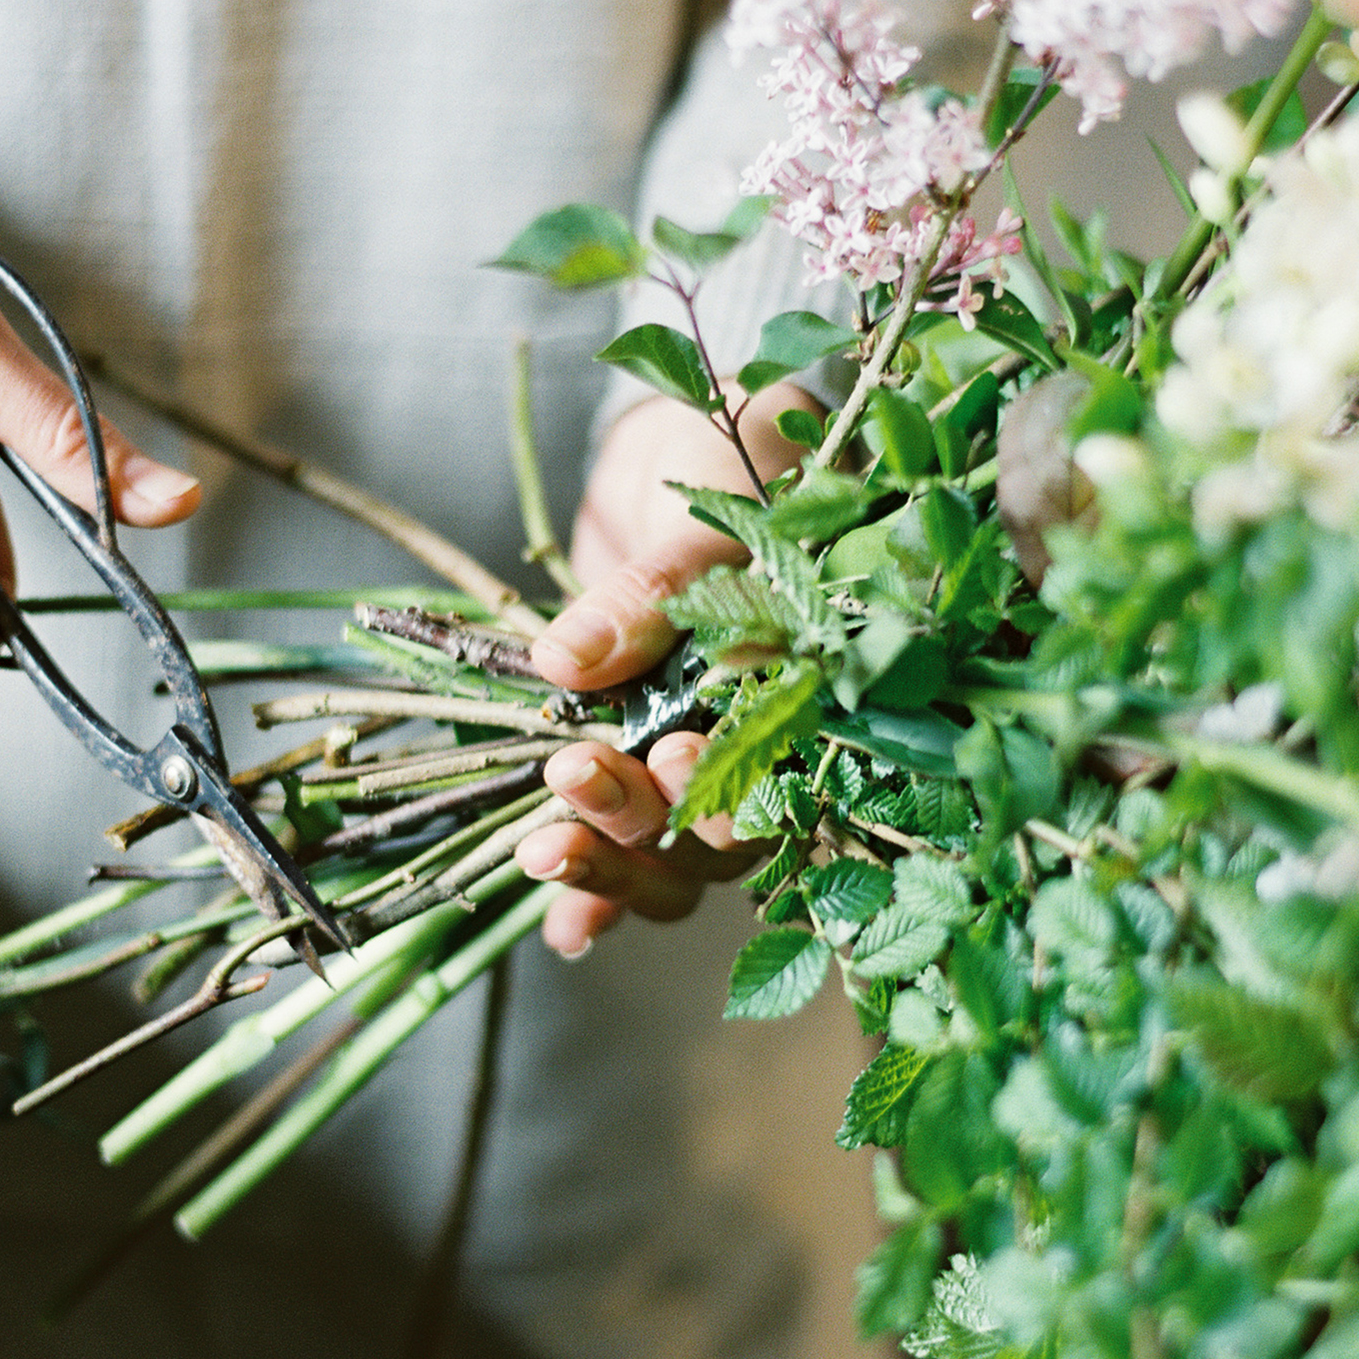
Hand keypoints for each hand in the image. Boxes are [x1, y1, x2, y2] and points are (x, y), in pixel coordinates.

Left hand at [519, 383, 814, 957]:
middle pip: (721, 841)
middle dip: (646, 824)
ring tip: (542, 846)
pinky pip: (626, 857)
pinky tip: (559, 920)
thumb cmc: (736, 458)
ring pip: (673, 866)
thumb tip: (567, 659)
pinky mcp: (635, 769)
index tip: (670, 755)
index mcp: (817, 689)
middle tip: (579, 772)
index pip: (785, 774)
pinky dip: (591, 894)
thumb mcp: (703, 510)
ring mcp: (700, 765)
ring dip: (607, 866)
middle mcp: (767, 745)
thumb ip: (650, 589)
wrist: (689, 437)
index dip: (729, 785)